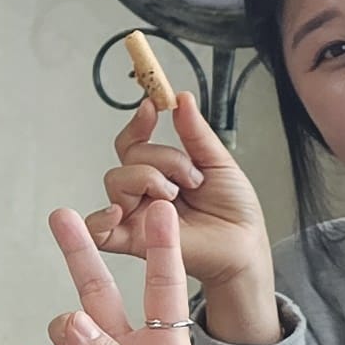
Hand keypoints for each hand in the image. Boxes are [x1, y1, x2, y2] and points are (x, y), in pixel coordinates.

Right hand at [90, 87, 278, 342]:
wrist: (245, 246)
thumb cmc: (234, 212)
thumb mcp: (218, 162)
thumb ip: (195, 133)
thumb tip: (181, 98)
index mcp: (160, 173)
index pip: (134, 143)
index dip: (139, 122)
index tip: (153, 105)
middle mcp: (144, 192)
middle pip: (128, 157)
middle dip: (162, 158)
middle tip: (191, 177)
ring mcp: (135, 215)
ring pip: (117, 180)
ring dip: (150, 179)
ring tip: (178, 197)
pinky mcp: (132, 241)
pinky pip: (99, 230)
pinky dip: (101, 218)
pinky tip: (120, 210)